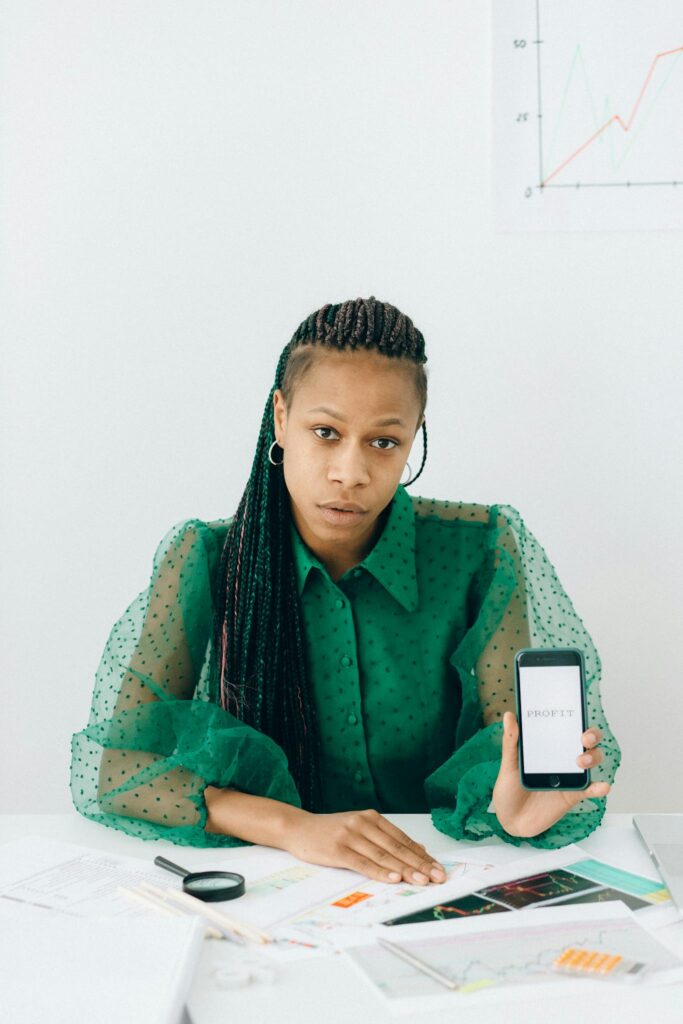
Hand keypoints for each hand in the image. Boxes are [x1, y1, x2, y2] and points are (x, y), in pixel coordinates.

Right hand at [282, 808, 446, 884]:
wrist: (298, 828)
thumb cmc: (330, 832)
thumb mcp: (360, 829)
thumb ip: (385, 838)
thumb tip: (418, 850)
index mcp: (371, 817)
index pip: (402, 838)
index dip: (422, 855)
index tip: (438, 868)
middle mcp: (363, 823)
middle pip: (396, 847)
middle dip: (420, 864)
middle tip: (437, 876)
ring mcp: (350, 835)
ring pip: (383, 855)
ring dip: (405, 869)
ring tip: (421, 880)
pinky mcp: (337, 849)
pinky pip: (363, 862)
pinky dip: (379, 871)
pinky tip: (392, 877)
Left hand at [492, 711, 610, 838]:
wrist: (510, 820)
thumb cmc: (509, 789)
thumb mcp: (508, 764)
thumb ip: (511, 741)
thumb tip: (510, 716)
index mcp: (548, 747)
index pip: (566, 727)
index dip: (575, 717)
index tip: (575, 711)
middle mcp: (562, 759)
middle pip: (586, 742)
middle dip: (591, 736)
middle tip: (583, 738)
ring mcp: (569, 776)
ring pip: (591, 762)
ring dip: (593, 758)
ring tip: (581, 762)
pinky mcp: (572, 795)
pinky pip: (589, 790)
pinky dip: (599, 787)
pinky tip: (602, 786)